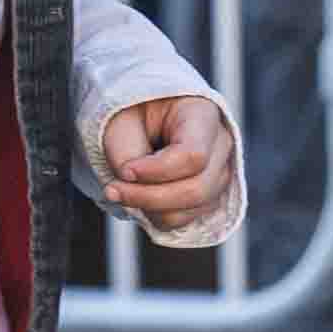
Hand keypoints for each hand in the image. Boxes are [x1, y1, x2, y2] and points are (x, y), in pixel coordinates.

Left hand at [94, 94, 230, 236]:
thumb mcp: (120, 122)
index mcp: (202, 114)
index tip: (125, 171)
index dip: (157, 171)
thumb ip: (126, 152)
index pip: (194, 155)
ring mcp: (219, 172)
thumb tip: (132, 186)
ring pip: (191, 209)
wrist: (140, 116)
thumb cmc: (132, 112)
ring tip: (120, 191)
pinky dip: (156, 214)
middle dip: (149, 196)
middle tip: (112, 190)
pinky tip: (137, 196)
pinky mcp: (209, 195)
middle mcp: (220, 144)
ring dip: (149, 208)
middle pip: (197, 188)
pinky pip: (185, 218)